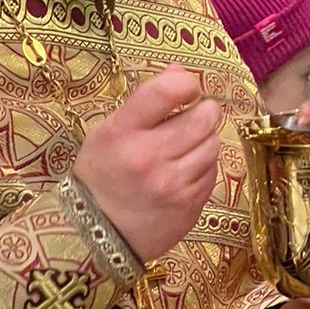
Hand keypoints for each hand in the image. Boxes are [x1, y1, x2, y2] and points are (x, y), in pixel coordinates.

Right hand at [73, 66, 220, 261]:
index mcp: (121, 133)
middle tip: (192, 118)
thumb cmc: (102, 175)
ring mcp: (172, 185)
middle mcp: (148, 158)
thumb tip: (182, 72)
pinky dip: (203, 167)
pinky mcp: (190, 206)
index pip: (166, 91)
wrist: (96, 236)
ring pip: (214, 144)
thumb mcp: (109, 132)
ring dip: (204, 141)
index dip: (185, 83)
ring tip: (183, 149)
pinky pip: (213, 172)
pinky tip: (182, 173)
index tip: (185, 90)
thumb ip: (146, 101)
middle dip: (203, 112)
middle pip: (204, 116)